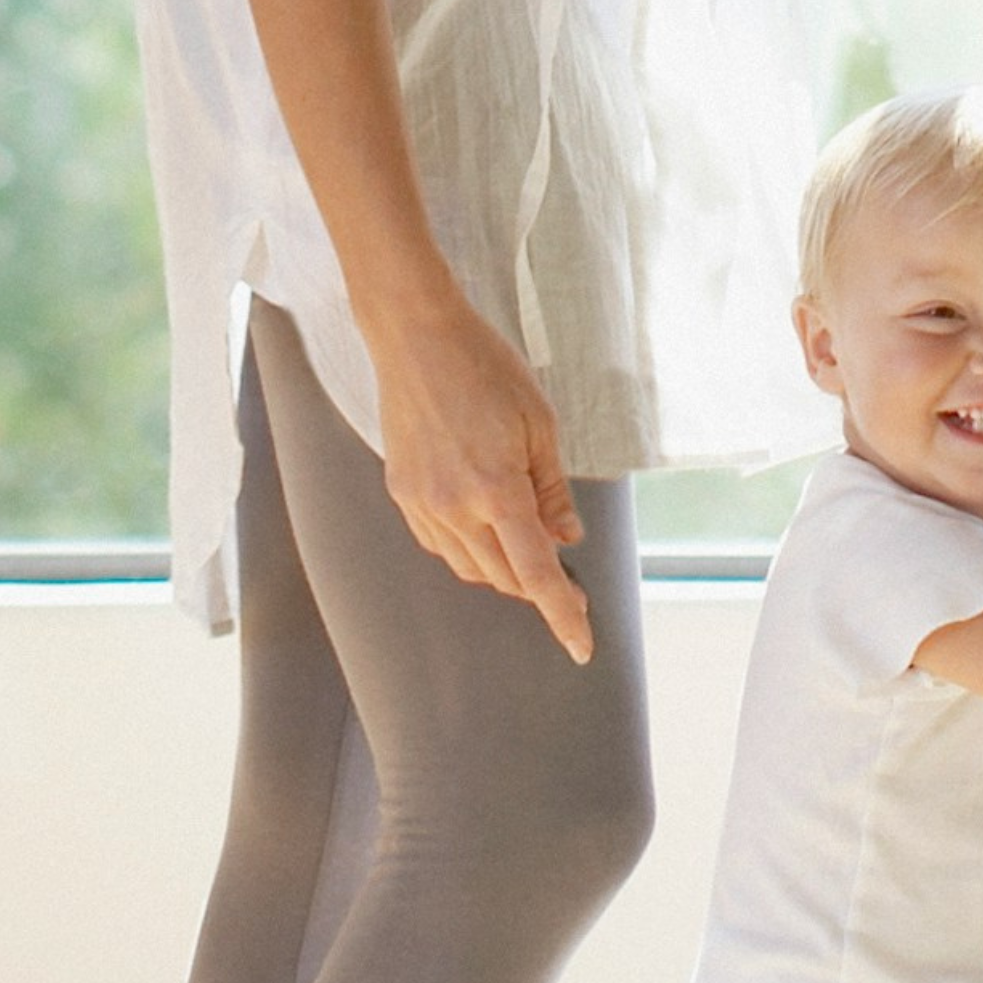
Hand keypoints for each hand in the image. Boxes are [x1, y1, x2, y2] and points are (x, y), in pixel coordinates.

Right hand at [360, 293, 597, 663]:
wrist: (416, 337)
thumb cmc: (486, 369)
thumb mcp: (540, 424)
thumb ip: (553, 491)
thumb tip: (566, 540)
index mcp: (497, 489)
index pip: (536, 572)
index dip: (561, 613)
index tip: (580, 645)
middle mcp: (455, 506)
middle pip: (504, 577)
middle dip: (537, 587)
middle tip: (566, 581)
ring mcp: (422, 502)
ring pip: (470, 568)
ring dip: (503, 571)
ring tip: (526, 548)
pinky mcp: (402, 493)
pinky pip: (440, 546)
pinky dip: (469, 552)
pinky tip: (485, 531)